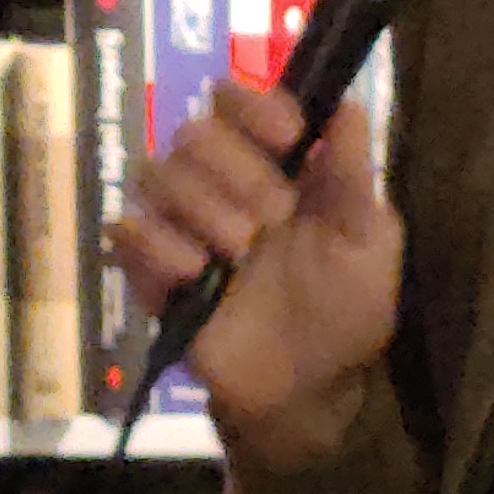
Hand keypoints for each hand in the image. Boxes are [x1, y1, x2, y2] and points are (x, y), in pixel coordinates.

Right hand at [102, 79, 402, 464]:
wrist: (308, 391)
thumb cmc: (345, 310)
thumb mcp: (368, 244)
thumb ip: (354, 177)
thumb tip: (348, 103)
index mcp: (274, 164)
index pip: (238, 101)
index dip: (254, 106)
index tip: (287, 137)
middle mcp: (221, 182)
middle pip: (193, 131)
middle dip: (236, 168)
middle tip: (274, 217)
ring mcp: (180, 225)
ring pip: (154, 172)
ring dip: (200, 205)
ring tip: (239, 253)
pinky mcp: (150, 270)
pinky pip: (125, 231)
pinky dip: (155, 245)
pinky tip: (195, 274)